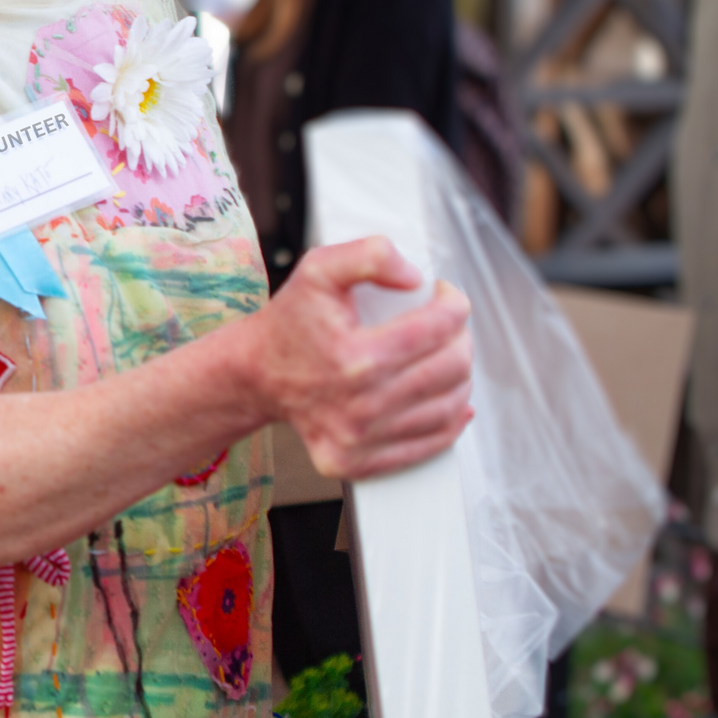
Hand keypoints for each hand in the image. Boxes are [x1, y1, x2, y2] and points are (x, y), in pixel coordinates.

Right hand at [239, 236, 473, 478]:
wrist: (256, 373)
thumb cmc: (290, 321)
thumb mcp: (318, 269)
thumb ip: (369, 256)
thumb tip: (415, 278)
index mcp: (354, 358)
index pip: (436, 328)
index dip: (454, 304)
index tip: (446, 295)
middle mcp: (360, 406)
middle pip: (449, 368)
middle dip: (460, 337)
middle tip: (448, 323)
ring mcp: (361, 440)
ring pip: (447, 406)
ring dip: (459, 374)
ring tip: (447, 352)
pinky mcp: (360, 462)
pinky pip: (431, 442)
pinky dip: (451, 417)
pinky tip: (450, 395)